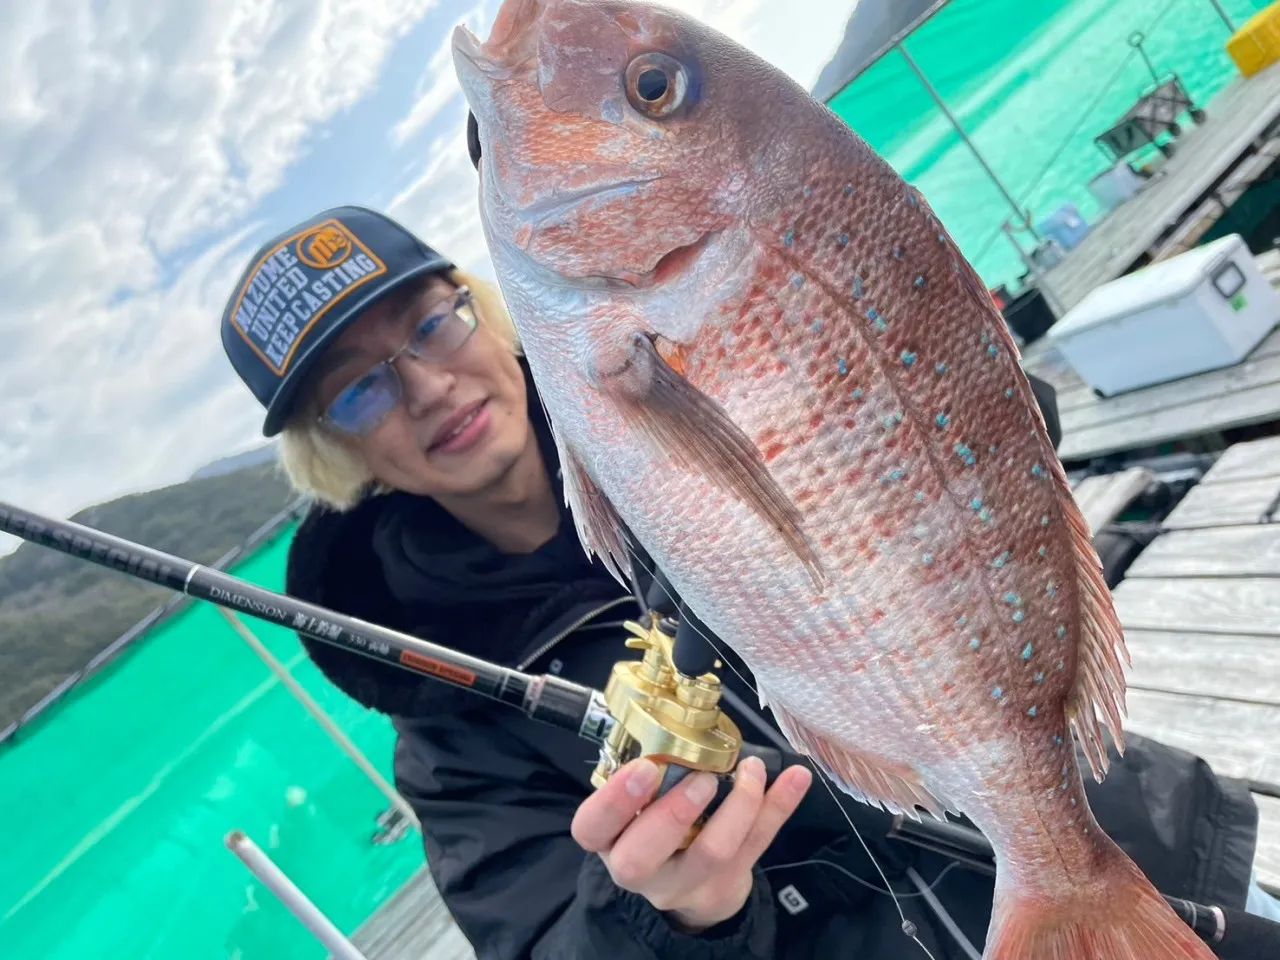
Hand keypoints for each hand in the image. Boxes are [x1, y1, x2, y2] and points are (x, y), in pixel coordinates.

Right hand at [571, 754, 812, 932]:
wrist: (690, 885)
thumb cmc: (654, 825)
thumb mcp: (635, 803)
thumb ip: (646, 772)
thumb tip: (670, 712)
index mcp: (609, 838)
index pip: (591, 827)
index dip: (613, 800)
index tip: (644, 767)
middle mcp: (637, 867)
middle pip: (640, 858)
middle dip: (672, 814)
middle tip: (701, 779)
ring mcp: (682, 883)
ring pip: (710, 855)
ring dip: (737, 808)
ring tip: (751, 771)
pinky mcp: (725, 885)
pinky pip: (756, 847)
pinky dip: (779, 808)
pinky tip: (796, 778)